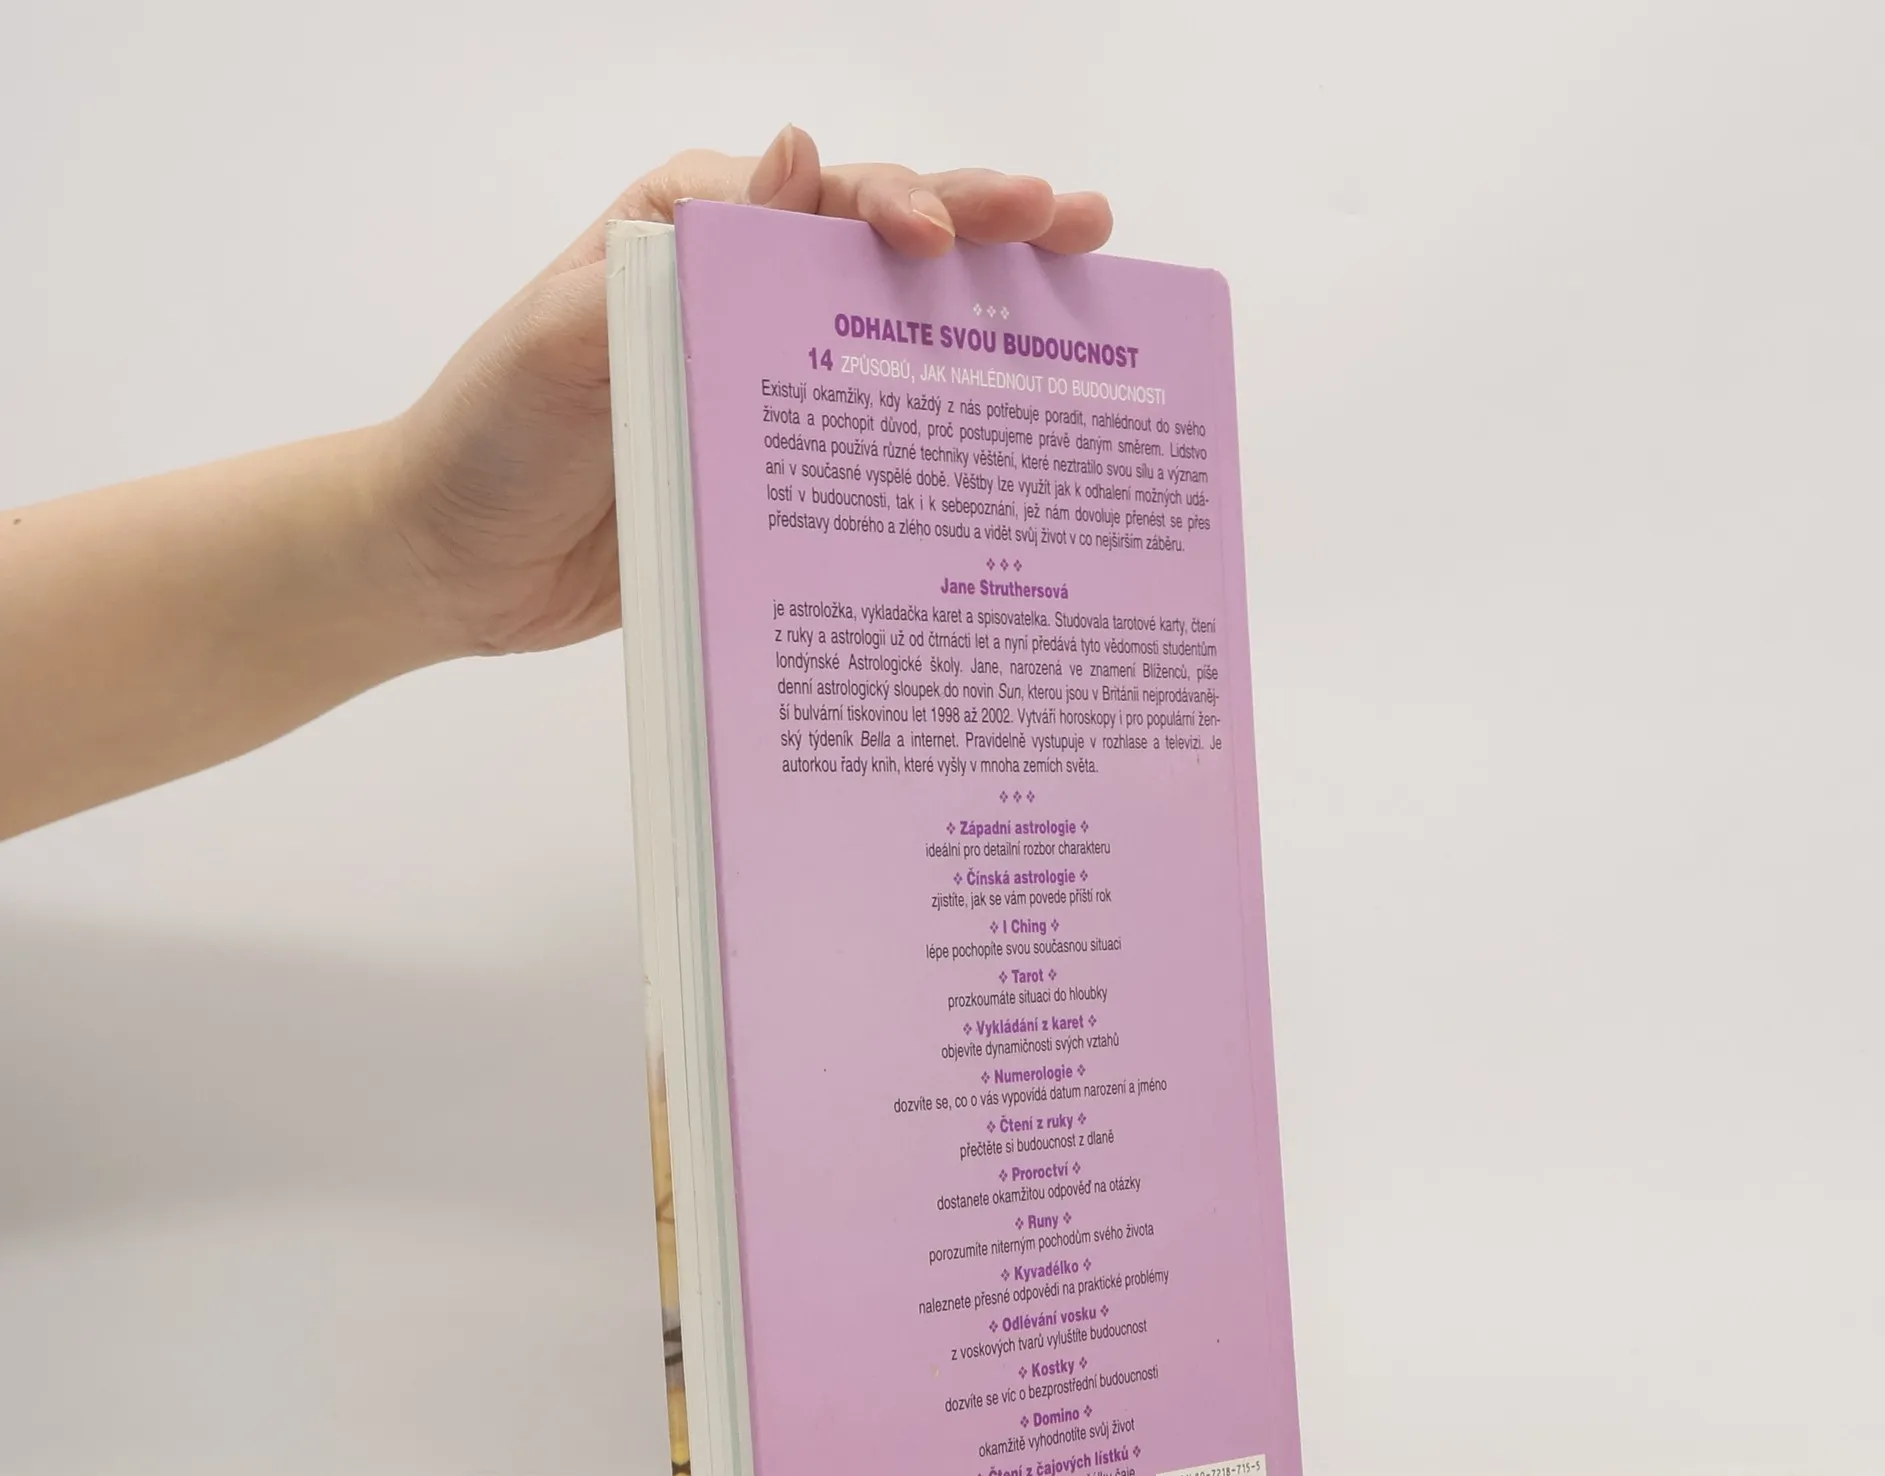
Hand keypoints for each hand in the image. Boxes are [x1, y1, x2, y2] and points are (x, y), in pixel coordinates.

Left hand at [383, 127, 1112, 659]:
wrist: (454, 563)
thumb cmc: (492, 434)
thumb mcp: (567, 331)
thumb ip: (675, 254)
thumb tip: (794, 161)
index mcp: (699, 231)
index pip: (825, 196)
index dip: (902, 201)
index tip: (948, 236)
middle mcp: (747, 295)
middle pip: (887, 250)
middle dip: (989, 231)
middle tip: (1080, 225)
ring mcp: (771, 385)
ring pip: (900, 340)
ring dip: (991, 323)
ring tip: (1086, 303)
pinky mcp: (779, 472)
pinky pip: (875, 443)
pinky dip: (946, 433)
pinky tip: (1016, 436)